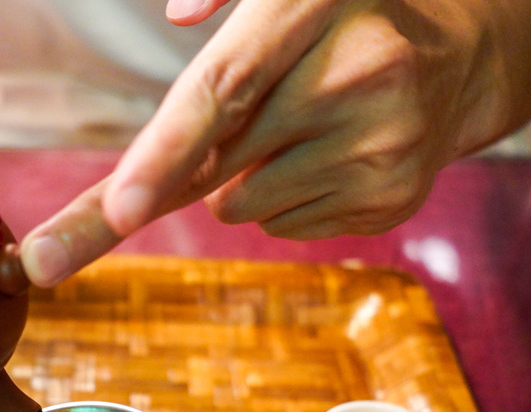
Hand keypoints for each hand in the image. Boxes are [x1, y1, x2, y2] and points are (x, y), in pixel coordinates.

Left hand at [20, 0, 506, 286]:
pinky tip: (321, 160)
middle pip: (220, 160)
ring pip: (241, 204)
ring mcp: (384, 143)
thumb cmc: (338, 27)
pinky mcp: (391, 199)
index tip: (120, 210)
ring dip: (240, 181)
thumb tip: (182, 12)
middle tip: (198, 151)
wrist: (453, 65)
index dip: (165, 149)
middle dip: (185, 168)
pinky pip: (280, 227)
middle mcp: (361, 72)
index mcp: (318, 5)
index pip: (225, 86)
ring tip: (291, 135)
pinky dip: (281, 203)